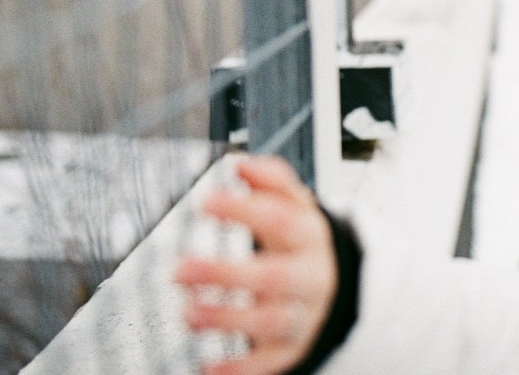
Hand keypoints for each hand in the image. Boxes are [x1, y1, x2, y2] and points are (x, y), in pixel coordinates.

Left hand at [176, 155, 337, 374]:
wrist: (338, 291)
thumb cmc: (302, 245)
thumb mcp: (299, 208)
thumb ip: (273, 183)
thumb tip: (240, 164)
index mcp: (311, 237)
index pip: (283, 220)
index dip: (246, 211)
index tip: (207, 202)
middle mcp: (310, 277)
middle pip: (275, 276)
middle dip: (227, 273)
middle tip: (179, 268)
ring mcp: (302, 316)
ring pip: (270, 321)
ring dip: (227, 319)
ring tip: (188, 313)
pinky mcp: (292, 350)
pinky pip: (268, 364)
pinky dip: (239, 370)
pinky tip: (207, 368)